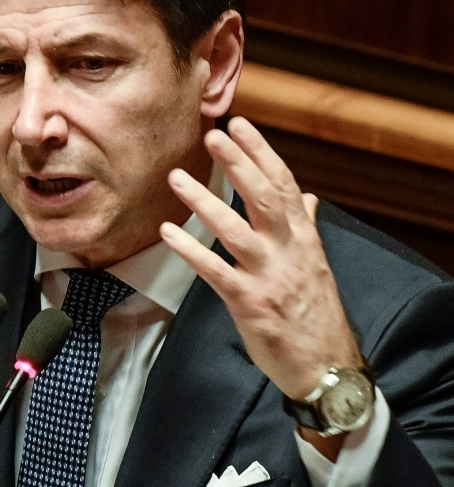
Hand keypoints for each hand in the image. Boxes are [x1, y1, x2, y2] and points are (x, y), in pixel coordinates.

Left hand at [159, 117, 361, 400]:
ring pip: (236, 230)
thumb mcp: (317, 266)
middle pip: (263, 198)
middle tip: (213, 135)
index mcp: (304, 239)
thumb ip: (306, 227)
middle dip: (238, 164)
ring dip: (204, 201)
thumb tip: (306, 196)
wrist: (327, 369)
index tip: (241, 124)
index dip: (261, 153)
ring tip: (176, 177)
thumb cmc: (315, 315)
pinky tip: (168, 232)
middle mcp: (289, 252)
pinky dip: (191, 250)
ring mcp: (269, 277)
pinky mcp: (250, 304)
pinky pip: (216, 272)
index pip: (283, 185)